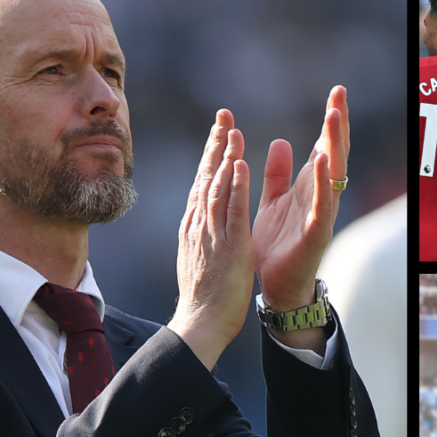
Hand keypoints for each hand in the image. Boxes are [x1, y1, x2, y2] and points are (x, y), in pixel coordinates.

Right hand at [169, 109, 254, 367]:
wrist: (200, 321)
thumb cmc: (204, 294)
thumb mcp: (200, 254)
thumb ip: (202, 231)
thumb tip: (201, 216)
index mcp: (195, 225)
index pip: (202, 182)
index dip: (211, 154)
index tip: (220, 130)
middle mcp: (199, 224)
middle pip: (206, 176)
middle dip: (216, 144)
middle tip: (224, 115)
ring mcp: (211, 233)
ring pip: (217, 186)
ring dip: (226, 156)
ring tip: (233, 129)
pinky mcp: (228, 245)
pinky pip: (231, 211)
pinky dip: (236, 185)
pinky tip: (241, 164)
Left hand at [252, 85, 347, 313]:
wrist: (275, 285)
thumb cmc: (276, 244)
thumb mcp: (274, 201)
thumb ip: (278, 174)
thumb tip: (282, 141)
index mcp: (309, 186)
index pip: (325, 146)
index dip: (332, 121)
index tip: (337, 92)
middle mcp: (320, 195)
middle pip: (334, 153)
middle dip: (338, 124)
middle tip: (340, 94)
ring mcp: (321, 212)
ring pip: (333, 173)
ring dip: (334, 144)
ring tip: (334, 116)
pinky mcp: (315, 232)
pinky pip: (322, 203)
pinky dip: (321, 181)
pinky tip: (320, 160)